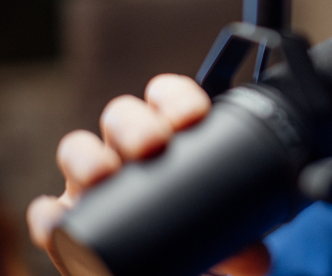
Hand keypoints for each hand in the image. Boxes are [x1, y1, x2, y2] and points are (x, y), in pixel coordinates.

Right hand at [26, 74, 269, 275]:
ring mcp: (93, 181)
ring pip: (78, 148)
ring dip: (87, 157)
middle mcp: (127, 151)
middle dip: (135, 124)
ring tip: (103, 175)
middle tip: (153, 144)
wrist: (163, 267)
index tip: (194, 116)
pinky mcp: (68, 218)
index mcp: (170, 137)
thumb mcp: (220, 235)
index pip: (169, 98)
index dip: (177, 98)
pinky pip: (48, 211)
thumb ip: (239, 242)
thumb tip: (257, 259)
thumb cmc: (193, 235)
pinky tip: (60, 219)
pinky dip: (50, 214)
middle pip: (122, 115)